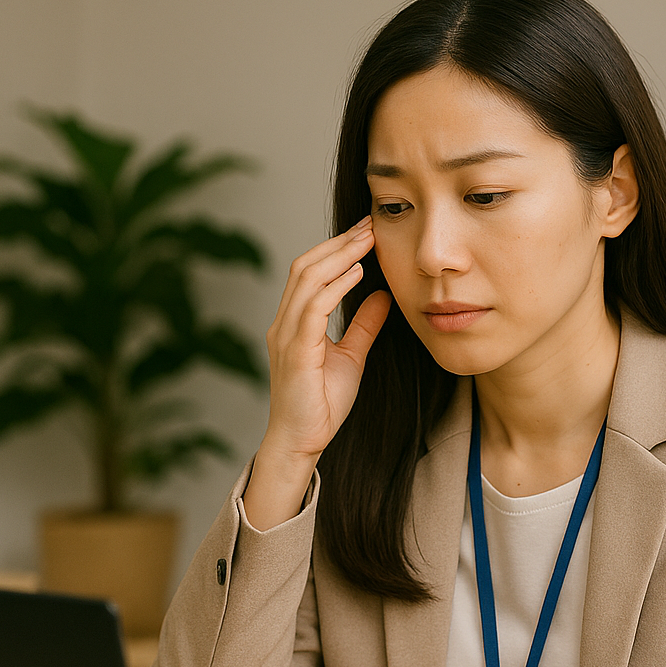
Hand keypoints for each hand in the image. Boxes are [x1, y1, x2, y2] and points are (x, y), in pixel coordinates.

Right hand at [243, 217, 391, 528]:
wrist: (302, 442)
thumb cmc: (321, 405)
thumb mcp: (351, 356)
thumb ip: (363, 325)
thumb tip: (381, 294)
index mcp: (293, 323)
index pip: (310, 272)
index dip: (337, 248)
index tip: (367, 231)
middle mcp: (284, 323)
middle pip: (305, 265)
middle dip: (339, 242)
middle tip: (370, 224)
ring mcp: (285, 335)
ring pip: (306, 279)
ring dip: (339, 255)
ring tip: (367, 239)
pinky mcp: (295, 351)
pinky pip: (313, 307)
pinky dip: (335, 285)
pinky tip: (357, 273)